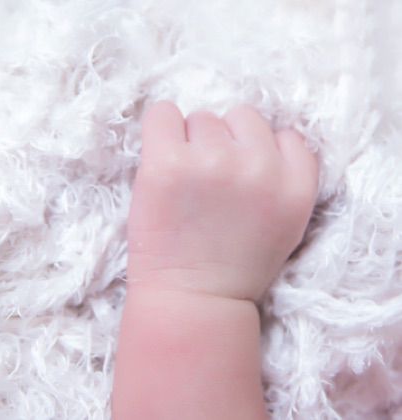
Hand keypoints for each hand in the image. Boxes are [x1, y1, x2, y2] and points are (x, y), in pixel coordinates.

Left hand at [126, 101, 317, 300]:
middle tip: (209, 182)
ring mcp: (212, 162)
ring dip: (193, 143)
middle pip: (240, 118)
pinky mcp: (167, 164)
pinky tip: (161, 160)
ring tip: (185, 183)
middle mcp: (259, 168)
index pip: (285, 135)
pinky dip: (161, 129)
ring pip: (202, 119)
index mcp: (295, 186)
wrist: (194, 301)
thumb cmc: (236, 266)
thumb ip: (282, 177)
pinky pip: (163, 114)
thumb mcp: (285, 223)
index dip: (260, 152)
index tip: (242, 174)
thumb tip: (254, 133)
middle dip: (226, 144)